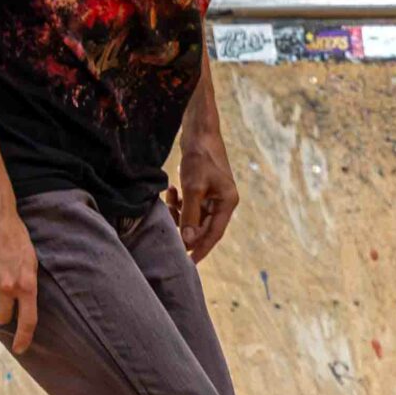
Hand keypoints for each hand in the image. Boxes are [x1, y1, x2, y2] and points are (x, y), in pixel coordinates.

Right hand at [0, 194, 39, 353]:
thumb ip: (25, 282)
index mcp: (27, 284)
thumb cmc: (13, 234)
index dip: (24, 338)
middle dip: (0, 316)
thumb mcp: (29, 259)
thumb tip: (21, 302)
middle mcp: (8, 287)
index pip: (28, 320)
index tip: (19, 349)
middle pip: (2, 318)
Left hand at [167, 138, 240, 262]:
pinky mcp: (202, 187)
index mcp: (227, 202)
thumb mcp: (193, 188)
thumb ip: (190, 215)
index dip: (201, 249)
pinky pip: (189, 204)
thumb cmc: (199, 157)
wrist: (199, 130)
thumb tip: (188, 241)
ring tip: (167, 202)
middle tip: (167, 235)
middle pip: (203, 226)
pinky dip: (178, 202)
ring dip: (178, 213)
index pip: (214, 233)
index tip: (189, 264)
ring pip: (194, 216)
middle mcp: (223, 201)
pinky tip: (170, 190)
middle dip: (185, 230)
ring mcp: (213, 194)